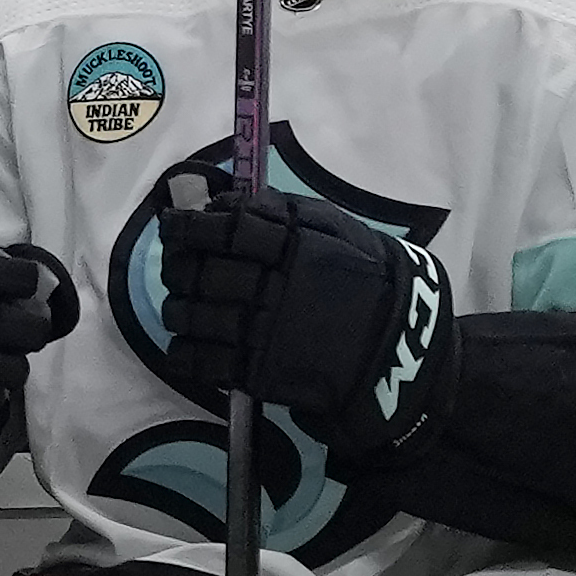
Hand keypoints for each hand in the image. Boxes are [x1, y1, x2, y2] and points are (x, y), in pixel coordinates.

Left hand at [156, 166, 453, 462]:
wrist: (403, 351)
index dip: (187, 225)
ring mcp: (265, 333)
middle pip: (199, 271)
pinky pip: (204, 362)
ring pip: (193, 316)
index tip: (172, 224)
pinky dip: (184, 352)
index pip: (223, 228)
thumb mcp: (341, 230)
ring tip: (180, 305)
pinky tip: (186, 344)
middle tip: (175, 265)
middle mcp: (273, 287)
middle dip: (177, 266)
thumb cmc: (372, 282)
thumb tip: (226, 201)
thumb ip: (286, 212)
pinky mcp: (262, 374)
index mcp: (294, 247)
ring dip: (177, 308)